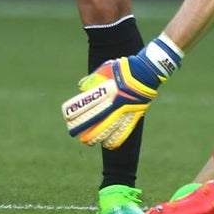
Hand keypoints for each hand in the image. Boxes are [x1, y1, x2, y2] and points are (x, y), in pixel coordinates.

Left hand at [62, 36, 181, 149]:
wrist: (145, 72)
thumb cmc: (123, 69)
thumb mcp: (105, 69)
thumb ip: (93, 79)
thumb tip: (81, 87)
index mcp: (105, 90)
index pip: (85, 105)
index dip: (74, 113)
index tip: (67, 118)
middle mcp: (113, 102)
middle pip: (94, 120)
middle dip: (82, 129)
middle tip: (74, 133)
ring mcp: (124, 110)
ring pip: (107, 129)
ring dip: (96, 137)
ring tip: (89, 142)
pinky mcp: (133, 116)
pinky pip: (123, 131)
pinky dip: (114, 140)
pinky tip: (107, 144)